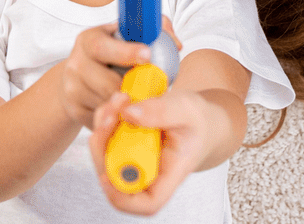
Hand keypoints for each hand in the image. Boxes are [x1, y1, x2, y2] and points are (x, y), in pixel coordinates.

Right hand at [60, 19, 179, 128]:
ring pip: (105, 103)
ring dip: (127, 106)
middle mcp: (76, 64)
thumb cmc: (114, 55)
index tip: (148, 56)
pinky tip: (129, 113)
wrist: (82, 77)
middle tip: (152, 92)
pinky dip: (118, 119)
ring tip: (144, 103)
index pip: (102, 47)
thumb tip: (174, 44)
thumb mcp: (128, 37)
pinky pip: (100, 119)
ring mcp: (72, 89)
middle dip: (132, 89)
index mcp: (89, 40)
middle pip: (106, 82)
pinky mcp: (75, 110)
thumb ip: (155, 31)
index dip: (126, 52)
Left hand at [88, 88, 215, 214]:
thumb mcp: (187, 110)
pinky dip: (106, 118)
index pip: (148, 202)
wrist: (200, 119)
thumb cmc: (198, 123)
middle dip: (104, 143)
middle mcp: (149, 173)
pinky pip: (106, 138)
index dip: (121, 196)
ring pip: (105, 154)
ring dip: (103, 126)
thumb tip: (128, 114)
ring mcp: (135, 161)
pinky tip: (119, 102)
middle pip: (115, 176)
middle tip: (112, 113)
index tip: (106, 175)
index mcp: (170, 174)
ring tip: (119, 101)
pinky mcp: (126, 146)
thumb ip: (161, 111)